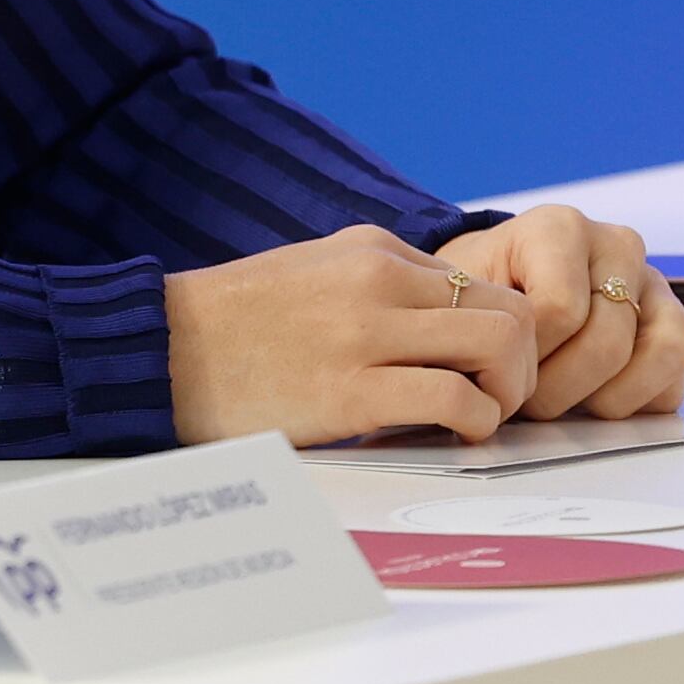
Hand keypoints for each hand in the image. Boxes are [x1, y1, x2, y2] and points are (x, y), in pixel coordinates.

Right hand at [166, 225, 536, 446]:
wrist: (162, 350)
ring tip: (474, 417)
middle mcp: (377, 278)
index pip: (483, 282)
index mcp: (370, 248)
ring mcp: (366, 332)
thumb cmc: (236, 326)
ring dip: (506, 392)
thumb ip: (378, 288)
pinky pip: (458, 402)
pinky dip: (473, 424)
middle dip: (522, 363)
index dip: (502, 334)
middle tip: (496, 399)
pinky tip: (448, 435)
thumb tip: (445, 327)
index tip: (483, 371)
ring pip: (500, 346)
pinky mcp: (352, 391)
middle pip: (511, 311)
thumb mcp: (313, 274)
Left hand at [436, 206, 683, 419]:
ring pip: (660, 356)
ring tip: (559, 401)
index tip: (499, 367)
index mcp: (559, 228)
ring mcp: (654, 285)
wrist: (500, 281)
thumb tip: (490, 376)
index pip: (560, 308)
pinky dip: (636, 403)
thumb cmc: (481, 288)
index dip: (529, 355)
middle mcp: (617, 247)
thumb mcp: (465, 291)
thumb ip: (479, 320)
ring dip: (603, 399)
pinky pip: (676, 379)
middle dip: (560, 389)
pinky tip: (590, 400)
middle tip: (525, 403)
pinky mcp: (675, 326)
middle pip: (608, 342)